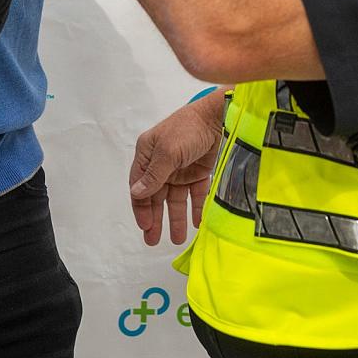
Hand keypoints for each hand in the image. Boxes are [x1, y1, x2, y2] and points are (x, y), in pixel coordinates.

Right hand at [129, 93, 225, 245]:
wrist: (220, 116)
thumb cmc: (189, 128)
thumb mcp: (168, 152)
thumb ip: (153, 175)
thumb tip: (136, 193)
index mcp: (148, 154)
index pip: (139, 185)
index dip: (141, 207)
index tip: (145, 226)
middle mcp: (162, 162)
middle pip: (156, 195)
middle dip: (155, 218)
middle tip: (153, 241)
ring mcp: (181, 167)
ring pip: (175, 198)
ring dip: (175, 218)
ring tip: (177, 239)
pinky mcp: (199, 171)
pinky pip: (195, 194)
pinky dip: (195, 208)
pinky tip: (197, 223)